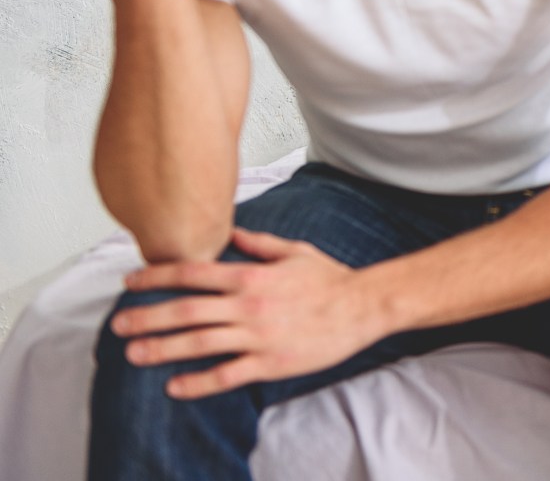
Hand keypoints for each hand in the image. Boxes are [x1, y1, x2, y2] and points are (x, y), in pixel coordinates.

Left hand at [111, 227, 385, 398]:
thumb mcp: (294, 251)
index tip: (131, 281)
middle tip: (117, 323)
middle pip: (187, 310)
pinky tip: (174, 387)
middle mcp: (248, 305)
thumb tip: (232, 231)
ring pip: (200, 343)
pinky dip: (198, 382)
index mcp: (252, 275)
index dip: (158, 276)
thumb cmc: (329, 278)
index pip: (194, 273)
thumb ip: (259, 243)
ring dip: (162, 348)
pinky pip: (227, 375)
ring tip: (134, 353)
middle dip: (148, 315)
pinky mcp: (270, 363)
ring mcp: (257, 336)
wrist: (361, 307)